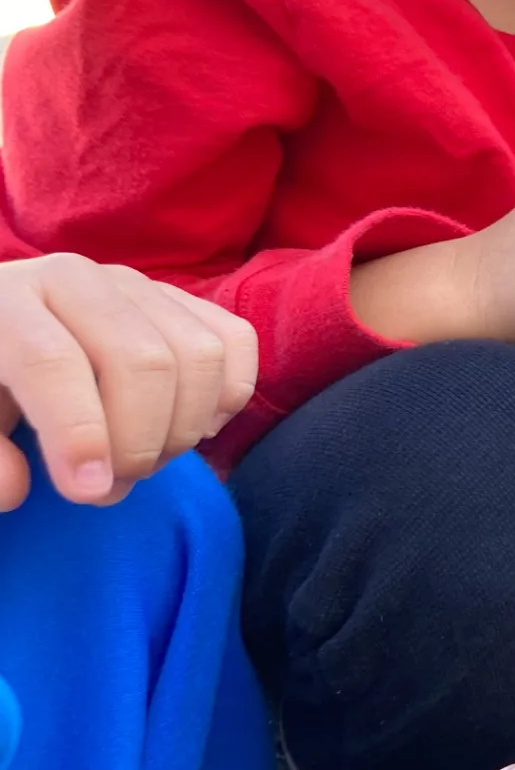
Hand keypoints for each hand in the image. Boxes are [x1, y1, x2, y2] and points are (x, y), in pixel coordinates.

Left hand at [0, 255, 256, 509]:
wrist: (5, 331)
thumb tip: (17, 487)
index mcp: (5, 301)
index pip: (53, 362)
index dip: (78, 433)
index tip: (89, 492)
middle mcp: (78, 278)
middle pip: (142, 361)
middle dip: (140, 441)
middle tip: (113, 484)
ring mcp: (139, 284)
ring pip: (199, 356)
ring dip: (184, 428)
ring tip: (147, 461)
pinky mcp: (183, 298)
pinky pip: (236, 341)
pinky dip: (228, 396)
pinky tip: (194, 426)